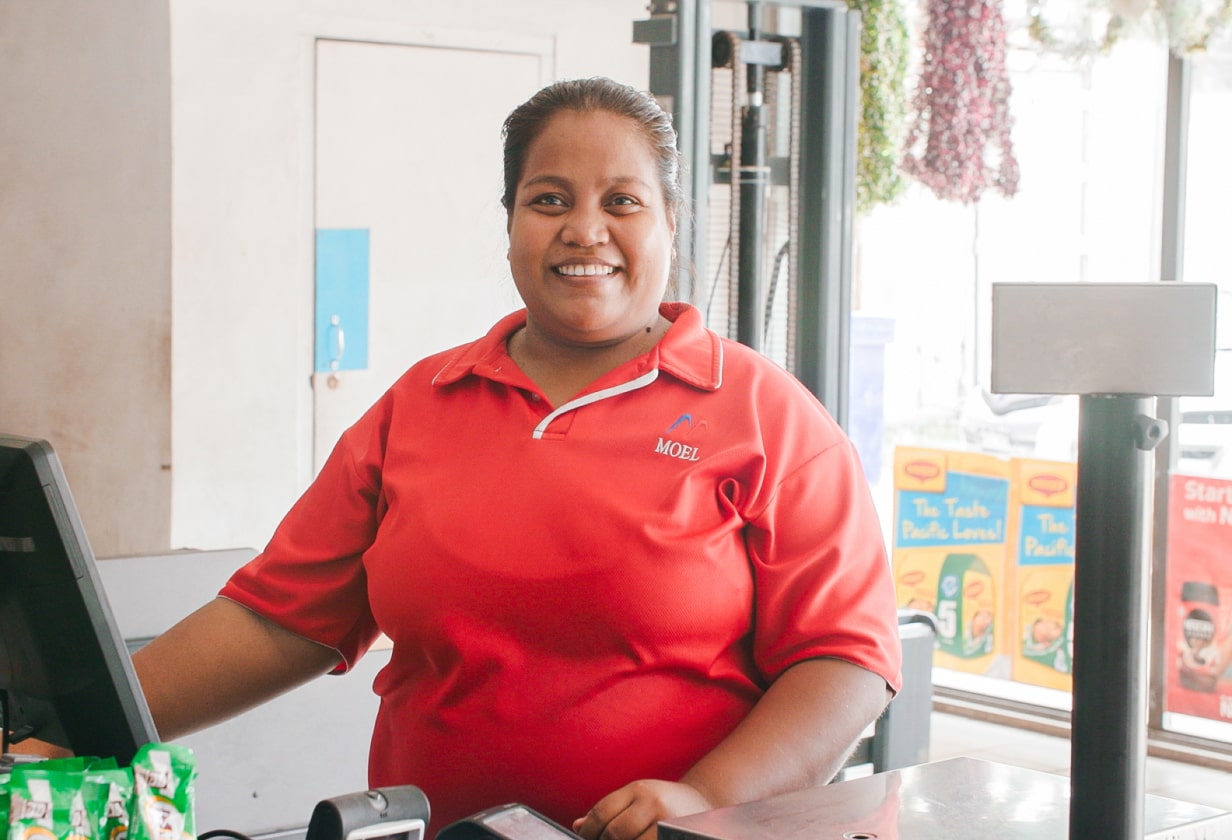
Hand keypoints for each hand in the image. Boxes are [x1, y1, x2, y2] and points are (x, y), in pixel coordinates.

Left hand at [572, 779, 711, 839]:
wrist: (706, 806)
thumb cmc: (665, 803)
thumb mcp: (638, 798)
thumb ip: (609, 811)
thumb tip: (577, 827)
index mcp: (640, 790)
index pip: (602, 812)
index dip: (588, 831)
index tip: (584, 838)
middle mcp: (654, 804)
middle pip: (614, 833)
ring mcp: (667, 823)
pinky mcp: (675, 836)